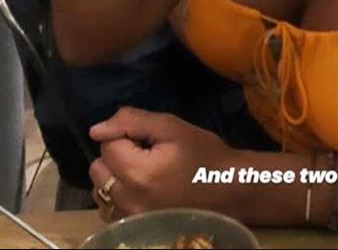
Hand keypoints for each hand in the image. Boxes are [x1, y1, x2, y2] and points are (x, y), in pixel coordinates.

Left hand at [89, 107, 244, 220]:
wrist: (229, 190)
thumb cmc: (204, 155)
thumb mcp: (172, 127)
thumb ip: (132, 122)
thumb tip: (96, 129)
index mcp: (138, 172)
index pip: (106, 145)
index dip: (125, 134)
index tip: (147, 138)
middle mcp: (128, 200)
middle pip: (97, 169)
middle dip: (115, 155)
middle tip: (144, 153)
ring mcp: (130, 218)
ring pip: (99, 190)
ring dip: (114, 176)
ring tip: (142, 171)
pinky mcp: (134, 228)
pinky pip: (109, 209)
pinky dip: (118, 195)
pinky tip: (140, 189)